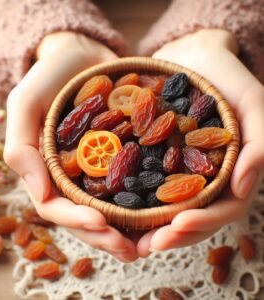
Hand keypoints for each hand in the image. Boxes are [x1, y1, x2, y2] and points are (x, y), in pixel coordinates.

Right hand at [4, 32, 137, 261]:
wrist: (84, 54)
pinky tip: (162, 212)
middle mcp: (72, 175)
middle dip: (106, 236)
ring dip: (127, 230)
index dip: (76, 220)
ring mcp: (98, 168)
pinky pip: (132, 183)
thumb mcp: (26, 104)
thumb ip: (22, 147)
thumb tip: (40, 195)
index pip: (56, 206)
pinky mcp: (122, 155)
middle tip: (133, 250)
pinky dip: (144, 202)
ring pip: (110, 208)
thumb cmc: (51, 76)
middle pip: (86, 216)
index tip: (101, 224)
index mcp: (47, 170)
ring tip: (150, 243)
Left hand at [137, 29, 263, 256]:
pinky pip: (146, 183)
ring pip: (169, 208)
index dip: (203, 222)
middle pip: (193, 216)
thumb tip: (243, 188)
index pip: (223, 209)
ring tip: (129, 240)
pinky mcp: (156, 158)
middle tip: (147, 245)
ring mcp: (179, 169)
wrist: (193, 56)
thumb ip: (258, 143)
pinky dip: (136, 199)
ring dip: (152, 227)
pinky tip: (118, 208)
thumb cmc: (227, 78)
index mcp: (229, 172)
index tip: (179, 225)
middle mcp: (204, 177)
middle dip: (173, 233)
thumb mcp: (252, 103)